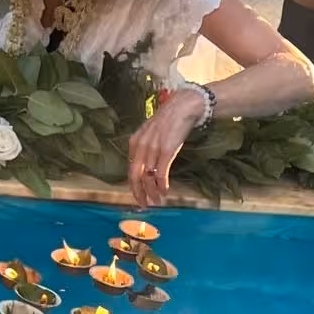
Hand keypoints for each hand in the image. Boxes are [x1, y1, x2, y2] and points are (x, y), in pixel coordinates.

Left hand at [128, 89, 205, 208]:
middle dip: (139, 193)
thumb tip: (147, 168)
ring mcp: (153, 149)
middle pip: (135, 176)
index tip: (138, 197)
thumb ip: (145, 149)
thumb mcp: (150, 134)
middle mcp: (141, 146)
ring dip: (152, 192)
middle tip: (145, 205)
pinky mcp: (166, 151)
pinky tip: (165, 191)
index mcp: (135, 142)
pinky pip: (161, 173)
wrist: (182, 108)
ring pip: (148, 177)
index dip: (133, 186)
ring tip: (157, 200)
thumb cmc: (168, 122)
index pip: (130, 169)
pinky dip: (162, 185)